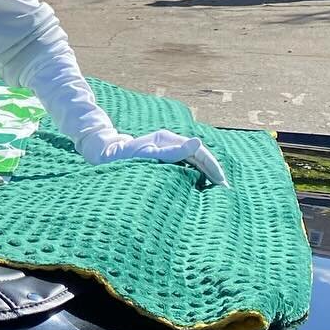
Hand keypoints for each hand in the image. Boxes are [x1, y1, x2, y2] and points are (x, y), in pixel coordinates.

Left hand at [80, 128, 227, 187]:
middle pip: (198, 156)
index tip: (221, 182)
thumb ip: (173, 152)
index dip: (212, 166)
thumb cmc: (124, 157)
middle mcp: (170, 142)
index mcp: (168, 138)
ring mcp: (166, 150)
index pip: (198, 151)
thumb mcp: (148, 154)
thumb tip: (197, 143)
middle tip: (224, 190)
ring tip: (216, 190)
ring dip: (205, 175)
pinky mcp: (163, 159)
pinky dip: (195, 176)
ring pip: (193, 162)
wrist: (106, 157)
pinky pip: (184, 167)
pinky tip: (200, 187)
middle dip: (212, 171)